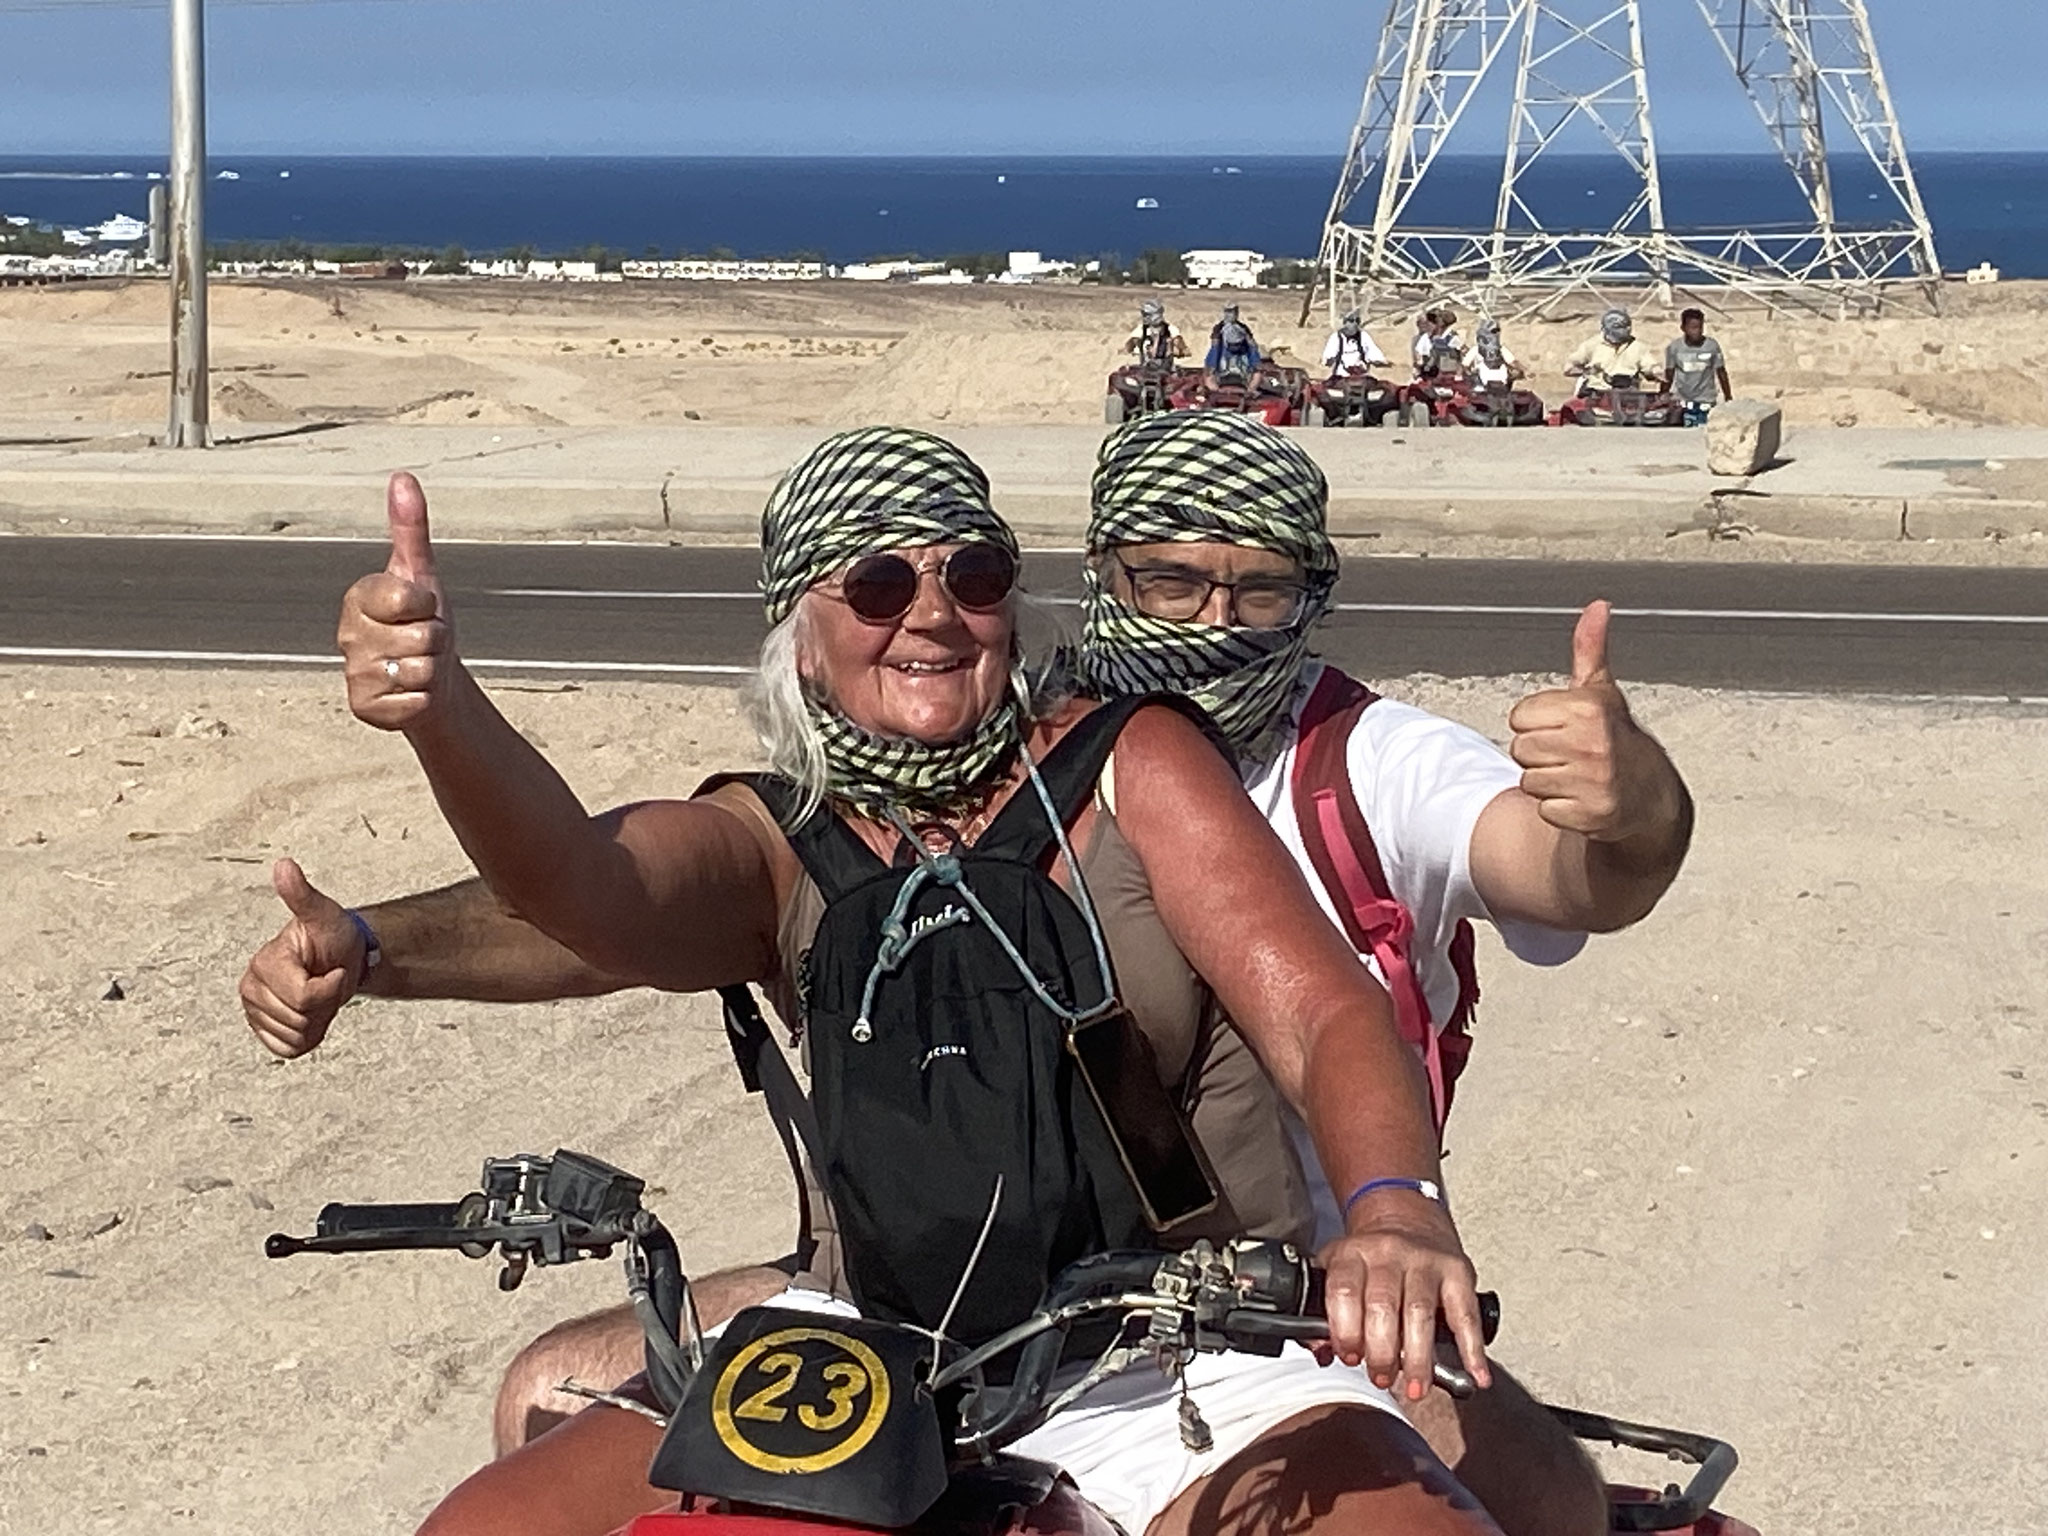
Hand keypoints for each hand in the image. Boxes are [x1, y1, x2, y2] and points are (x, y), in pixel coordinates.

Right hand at [240, 859, 364, 1058]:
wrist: (342, 958)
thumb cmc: (333, 935)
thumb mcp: (323, 914)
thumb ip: (301, 895)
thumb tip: (284, 865)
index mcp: (263, 963)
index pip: (304, 997)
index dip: (329, 987)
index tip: (332, 969)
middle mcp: (251, 989)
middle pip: (300, 1018)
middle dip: (323, 1004)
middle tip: (324, 980)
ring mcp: (256, 1013)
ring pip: (297, 1035)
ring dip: (317, 1019)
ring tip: (317, 993)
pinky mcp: (265, 1032)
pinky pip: (290, 1049)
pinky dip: (307, 1036)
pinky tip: (309, 1013)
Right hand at [339, 472, 455, 730]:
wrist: (430, 676)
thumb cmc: (423, 620)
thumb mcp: (421, 572)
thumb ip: (411, 528)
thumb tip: (402, 478)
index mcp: (358, 597)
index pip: (409, 599)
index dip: (428, 606)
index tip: (420, 608)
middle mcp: (347, 635)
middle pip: (420, 637)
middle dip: (435, 641)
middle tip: (423, 640)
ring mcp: (353, 672)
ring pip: (419, 670)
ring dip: (432, 670)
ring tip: (418, 664)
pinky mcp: (365, 707)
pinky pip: (413, 702)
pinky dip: (423, 699)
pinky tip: (412, 692)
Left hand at [1318, 1192, 1490, 1401]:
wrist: (1407, 1217)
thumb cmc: (1371, 1258)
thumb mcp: (1336, 1269)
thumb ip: (1323, 1311)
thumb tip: (1322, 1353)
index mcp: (1352, 1254)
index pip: (1344, 1293)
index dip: (1345, 1332)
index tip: (1349, 1358)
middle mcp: (1388, 1254)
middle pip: (1382, 1306)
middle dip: (1382, 1352)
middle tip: (1382, 1377)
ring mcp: (1424, 1262)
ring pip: (1420, 1313)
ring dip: (1419, 1358)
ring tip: (1416, 1387)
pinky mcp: (1457, 1271)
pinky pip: (1465, 1313)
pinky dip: (1471, 1348)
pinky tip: (1474, 1373)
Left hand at [1508, 601, 1677, 842]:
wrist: (1650, 794)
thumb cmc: (1616, 738)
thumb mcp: (1602, 690)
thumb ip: (1589, 649)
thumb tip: (1597, 606)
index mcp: (1588, 708)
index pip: (1518, 716)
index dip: (1536, 722)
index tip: (1565, 726)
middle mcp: (1592, 743)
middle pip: (1519, 749)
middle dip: (1540, 753)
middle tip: (1571, 753)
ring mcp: (1592, 781)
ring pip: (1528, 781)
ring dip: (1547, 782)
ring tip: (1576, 775)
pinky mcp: (1589, 815)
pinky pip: (1543, 810)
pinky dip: (1558, 809)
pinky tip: (1581, 798)